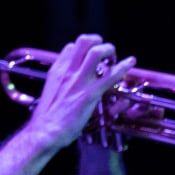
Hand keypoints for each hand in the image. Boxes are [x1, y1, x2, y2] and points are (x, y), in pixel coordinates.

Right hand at [25, 34, 136, 151]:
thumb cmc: (47, 119)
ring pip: (96, 52)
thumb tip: (69, 83)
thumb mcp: (51, 93)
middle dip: (98, 42)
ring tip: (115, 58)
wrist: (44, 133)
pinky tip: (130, 63)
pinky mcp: (89, 95)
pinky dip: (123, 67)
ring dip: (109, 50)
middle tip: (105, 53)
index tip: (90, 57)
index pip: (70, 47)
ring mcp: (79, 82)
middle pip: (84, 41)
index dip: (83, 49)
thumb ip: (61, 84)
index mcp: (57, 72)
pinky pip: (110, 76)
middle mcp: (67, 72)